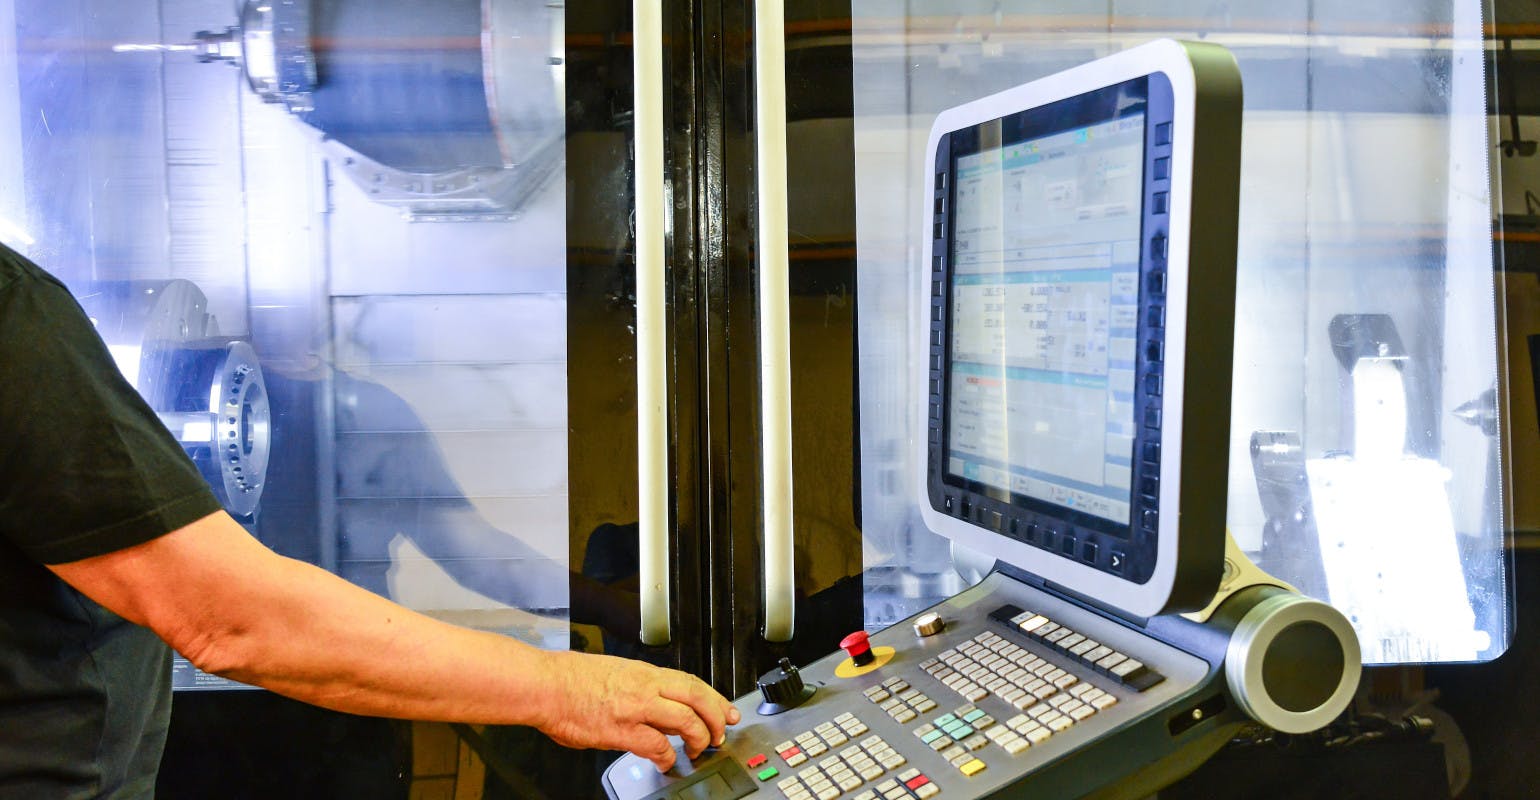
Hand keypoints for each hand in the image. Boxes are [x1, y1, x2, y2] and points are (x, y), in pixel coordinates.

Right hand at [535, 650, 740, 770]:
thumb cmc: (570, 678)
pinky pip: (657, 745)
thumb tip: (656, 705)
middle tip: (721, 733)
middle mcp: (645, 686)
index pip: (691, 682)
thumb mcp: (614, 672)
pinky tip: (665, 761)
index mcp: (644, 672)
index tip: (726, 709)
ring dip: (698, 738)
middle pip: (698, 697)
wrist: (545, 685)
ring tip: (697, 749)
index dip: (714, 697)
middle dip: (717, 717)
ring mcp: (635, 708)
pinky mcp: (621, 730)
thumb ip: (638, 687)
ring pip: (686, 720)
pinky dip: (667, 756)